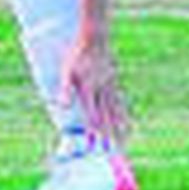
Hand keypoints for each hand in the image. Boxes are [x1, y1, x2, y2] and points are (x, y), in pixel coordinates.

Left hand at [59, 29, 131, 146]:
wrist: (94, 36)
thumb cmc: (77, 53)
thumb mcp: (66, 70)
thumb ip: (64, 90)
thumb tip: (62, 108)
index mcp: (88, 89)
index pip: (92, 116)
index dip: (94, 133)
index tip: (96, 148)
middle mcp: (101, 90)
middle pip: (106, 118)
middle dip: (109, 136)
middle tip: (114, 153)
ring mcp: (110, 86)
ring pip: (115, 112)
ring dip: (119, 129)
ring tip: (123, 143)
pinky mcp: (113, 82)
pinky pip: (120, 103)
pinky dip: (123, 116)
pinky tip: (126, 124)